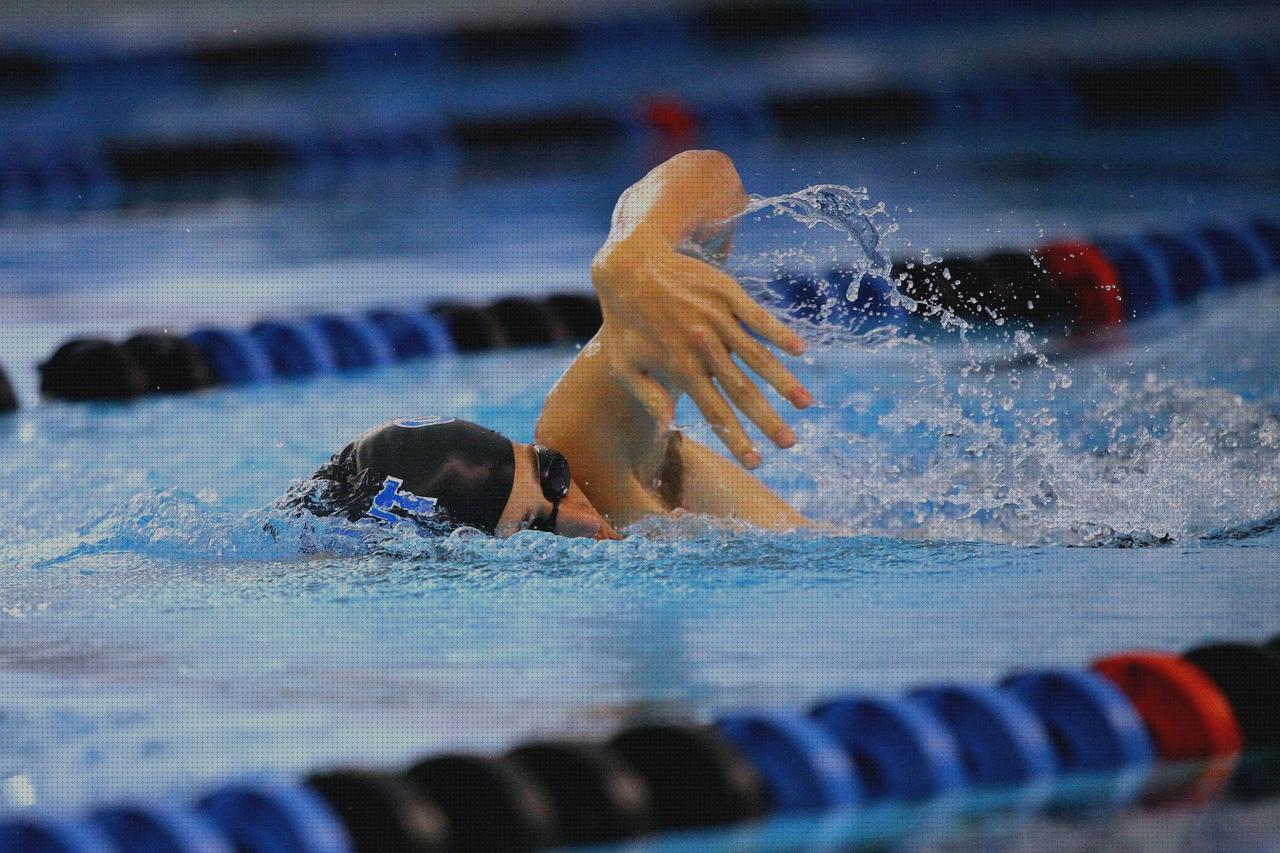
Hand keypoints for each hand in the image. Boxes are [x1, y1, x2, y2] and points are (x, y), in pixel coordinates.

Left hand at [591, 229, 811, 468]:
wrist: (630, 265)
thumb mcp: (622, 364)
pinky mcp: (728, 293)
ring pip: (758, 357)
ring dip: (784, 383)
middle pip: (742, 392)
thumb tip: (670, 428)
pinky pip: (759, 318)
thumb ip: (647, 396)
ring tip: (805, 404)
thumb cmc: (624, 321)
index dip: (737, 439)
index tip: (756, 461)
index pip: (715, 412)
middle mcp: (703, 346)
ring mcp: (718, 319)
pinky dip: (781, 334)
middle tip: (790, 443)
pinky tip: (800, 350)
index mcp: (680, 368)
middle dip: (768, 421)